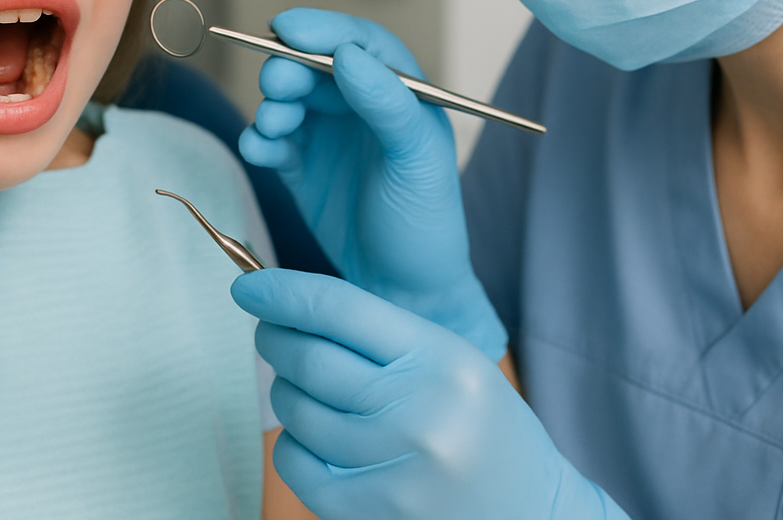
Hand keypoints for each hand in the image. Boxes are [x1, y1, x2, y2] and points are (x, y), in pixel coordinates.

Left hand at [233, 269, 628, 519]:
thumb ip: (382, 334)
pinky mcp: (373, 512)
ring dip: (285, 392)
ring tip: (303, 387)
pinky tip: (312, 436)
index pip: (341, 309)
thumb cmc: (482, 426)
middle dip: (275, 338)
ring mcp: (396, 468)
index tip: (249, 286)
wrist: (533, 510)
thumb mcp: (452, 361)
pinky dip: (291, 444)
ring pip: (297, 411)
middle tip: (269, 331)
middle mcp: (419, 411)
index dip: (284, 293)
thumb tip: (291, 305)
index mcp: (442, 358)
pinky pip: (296, 465)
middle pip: (310, 360)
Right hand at [239, 9, 504, 357]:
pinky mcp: (299, 168)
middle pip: (313, 66)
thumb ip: (387, 103)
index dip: (323, 29)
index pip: (359, 43)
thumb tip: (347, 54)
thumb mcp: (418, 159)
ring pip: (288, 100)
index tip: (287, 28)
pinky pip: (271, 139)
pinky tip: (261, 149)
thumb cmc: (426, 224)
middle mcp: (361, 108)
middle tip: (276, 85)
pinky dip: (259, 138)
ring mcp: (328, 137)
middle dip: (288, 68)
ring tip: (273, 126)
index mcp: (400, 94)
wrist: (403, 294)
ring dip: (273, 104)